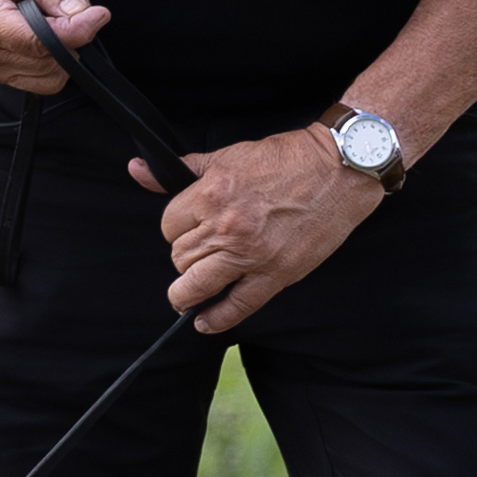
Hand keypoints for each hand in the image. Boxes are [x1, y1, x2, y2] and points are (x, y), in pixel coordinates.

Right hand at [0, 0, 109, 93]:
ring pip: (51, 76)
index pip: (44, 44)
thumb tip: (85, 15)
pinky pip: (41, 77)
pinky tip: (41, 28)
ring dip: (62, 46)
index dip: (79, 30)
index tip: (97, 13)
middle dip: (70, 34)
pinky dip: (51, 55)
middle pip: (52, 63)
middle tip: (66, 1)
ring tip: (48, 12)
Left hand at [134, 126, 381, 334]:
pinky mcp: (276, 274)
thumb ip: (183, 168)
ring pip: (196, 286)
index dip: (175, 229)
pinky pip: (236, 307)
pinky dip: (215, 319)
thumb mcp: (227, 155)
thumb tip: (138, 169)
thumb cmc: (287, 159)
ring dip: (186, 292)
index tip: (188, 229)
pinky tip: (203, 321)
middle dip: (184, 257)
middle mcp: (227, 227)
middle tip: (198, 252)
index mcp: (212, 194)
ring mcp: (250, 254)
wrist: (337, 170)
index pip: (169, 225)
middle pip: (179, 257)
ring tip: (187, 293)